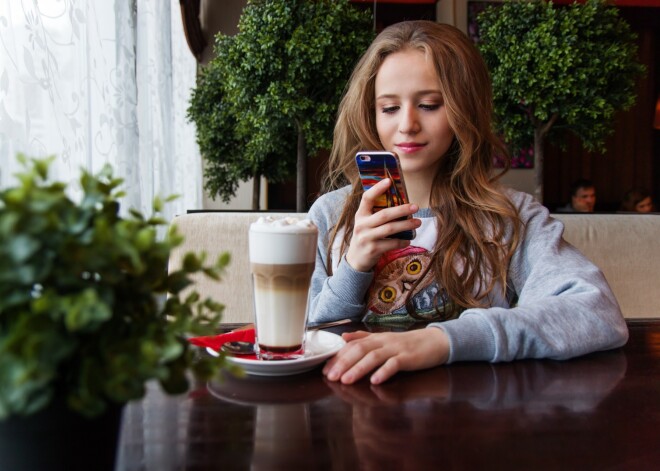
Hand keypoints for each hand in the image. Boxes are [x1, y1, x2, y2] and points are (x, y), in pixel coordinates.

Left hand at [322, 327, 449, 384]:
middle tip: (330, 376)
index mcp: (376, 338)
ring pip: (374, 357)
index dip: (338, 356)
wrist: (435, 341)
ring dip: (359, 369)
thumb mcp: (384, 339)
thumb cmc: (407, 344)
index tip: (325, 368)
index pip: (353, 345)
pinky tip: (375, 381)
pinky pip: (395, 364)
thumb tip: (343, 337)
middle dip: (343, 363)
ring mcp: (396, 349)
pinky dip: (384, 372)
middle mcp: (384, 342)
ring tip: (346, 380)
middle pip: (360, 350)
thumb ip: (364, 338)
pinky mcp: (409, 358)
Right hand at [346, 178, 420, 271]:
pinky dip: (402, 241)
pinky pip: (392, 244)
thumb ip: (376, 213)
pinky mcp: (373, 250)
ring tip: (418, 222)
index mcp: (360, 215)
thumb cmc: (366, 236)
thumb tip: (400, 202)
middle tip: (415, 206)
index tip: (389, 181)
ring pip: (390, 229)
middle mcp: (361, 225)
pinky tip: (408, 240)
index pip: (367, 198)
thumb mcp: (366, 223)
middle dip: (401, 210)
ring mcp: (366, 238)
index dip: (377, 189)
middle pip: (384, 215)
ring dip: (406, 225)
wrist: (356, 259)